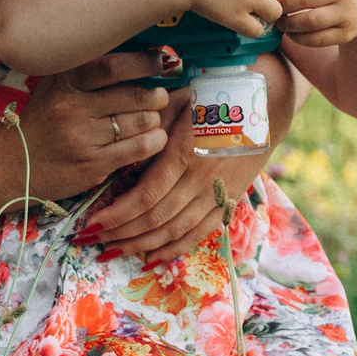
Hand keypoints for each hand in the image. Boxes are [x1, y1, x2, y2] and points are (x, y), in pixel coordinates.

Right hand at [2, 52, 172, 193]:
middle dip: (156, 96)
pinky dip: (154, 141)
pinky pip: (138, 148)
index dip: (144, 62)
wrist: (14, 164)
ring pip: (140, 122)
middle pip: (134, 95)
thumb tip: (142, 58)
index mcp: (64, 81)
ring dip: (156, 120)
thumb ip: (89, 72)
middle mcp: (72, 106)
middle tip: (160, 97)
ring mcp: (82, 137)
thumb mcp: (56, 87)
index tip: (161, 62)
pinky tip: (155, 138)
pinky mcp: (92, 163)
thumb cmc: (44, 121)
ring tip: (153, 119)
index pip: (113, 65)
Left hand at [81, 56, 294, 260]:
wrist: (263, 106)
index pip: (145, 196)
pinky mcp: (229, 200)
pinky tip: (152, 257)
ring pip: (176, 230)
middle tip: (94, 239)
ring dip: (142, 245)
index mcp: (186, 153)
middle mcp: (202, 179)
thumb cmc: (213, 98)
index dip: (117, 215)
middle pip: (156, 218)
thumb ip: (151, 130)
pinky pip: (200, 233)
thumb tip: (124, 161)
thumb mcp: (178, 104)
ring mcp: (218, 193)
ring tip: (115, 249)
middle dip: (122, 233)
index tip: (93, 223)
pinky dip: (175, 248)